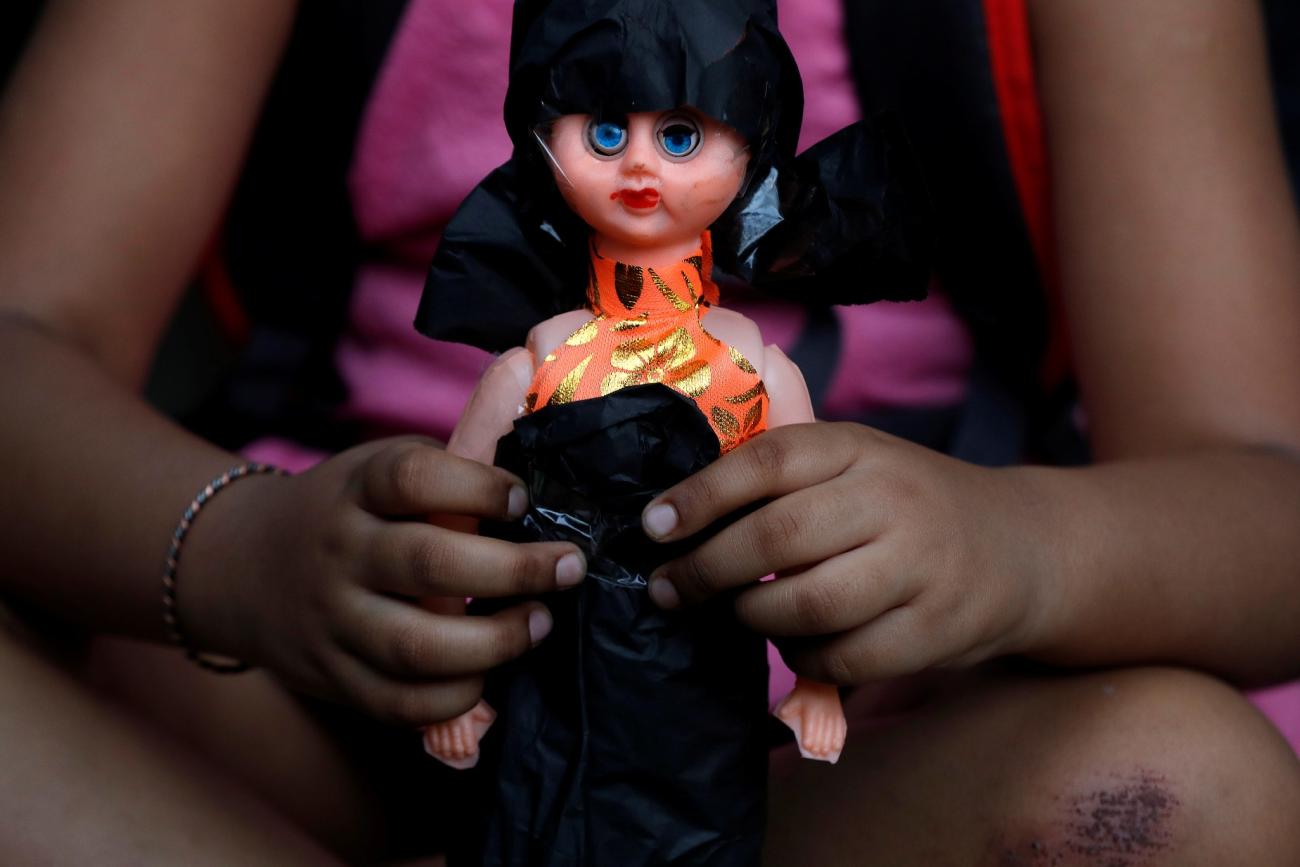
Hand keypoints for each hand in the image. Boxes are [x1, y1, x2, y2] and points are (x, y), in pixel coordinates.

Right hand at [184, 437, 585, 725]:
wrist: (242, 568)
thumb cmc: (353, 511)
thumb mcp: (388, 464)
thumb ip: (460, 440)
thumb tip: (527, 363)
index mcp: (358, 488)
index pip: (412, 477)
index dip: (477, 486)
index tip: (522, 499)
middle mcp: (339, 551)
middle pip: (427, 564)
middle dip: (513, 570)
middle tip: (567, 567)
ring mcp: (331, 619)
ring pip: (415, 645)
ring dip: (494, 642)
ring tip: (540, 624)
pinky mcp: (333, 677)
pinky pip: (399, 703)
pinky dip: (455, 696)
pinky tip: (490, 673)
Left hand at [641, 423, 1046, 683]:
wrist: (1021, 547)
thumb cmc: (908, 503)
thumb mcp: (858, 461)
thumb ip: (784, 471)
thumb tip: (679, 499)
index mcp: (859, 448)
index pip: (767, 461)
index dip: (701, 495)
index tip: (653, 526)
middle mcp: (891, 500)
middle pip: (777, 538)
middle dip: (706, 569)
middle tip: (669, 588)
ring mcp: (920, 566)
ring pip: (806, 605)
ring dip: (752, 617)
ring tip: (736, 612)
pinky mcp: (936, 630)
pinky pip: (844, 658)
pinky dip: (802, 657)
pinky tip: (794, 642)